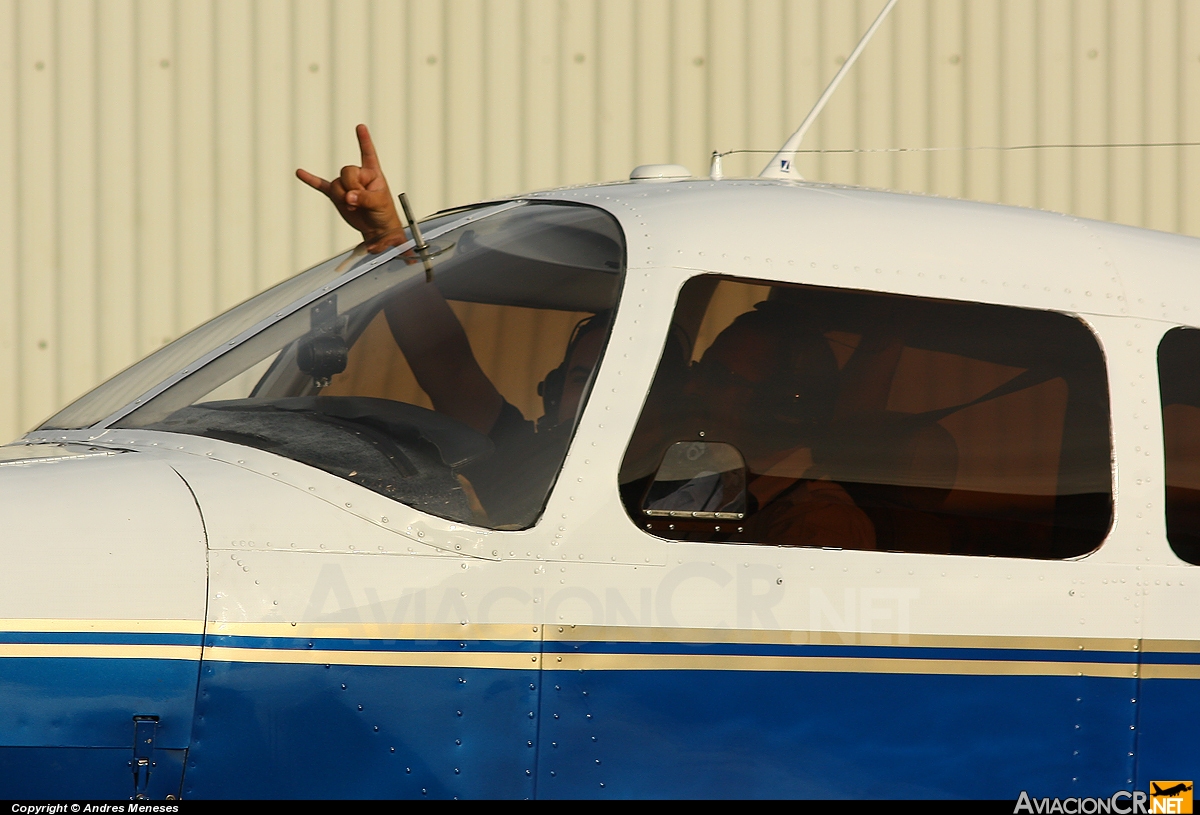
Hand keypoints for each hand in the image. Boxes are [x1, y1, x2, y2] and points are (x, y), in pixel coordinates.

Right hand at [296, 124, 406, 251]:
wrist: (376, 228)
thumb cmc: (383, 212)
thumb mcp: (379, 203)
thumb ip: (364, 198)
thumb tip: (349, 197)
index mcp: (372, 173)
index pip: (368, 153)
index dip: (364, 140)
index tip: (361, 127)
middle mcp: (358, 175)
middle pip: (347, 171)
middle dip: (352, 187)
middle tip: (361, 201)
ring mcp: (346, 185)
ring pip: (336, 184)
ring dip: (342, 197)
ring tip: (354, 207)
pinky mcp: (336, 195)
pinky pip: (321, 185)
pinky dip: (310, 180)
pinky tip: (300, 173)